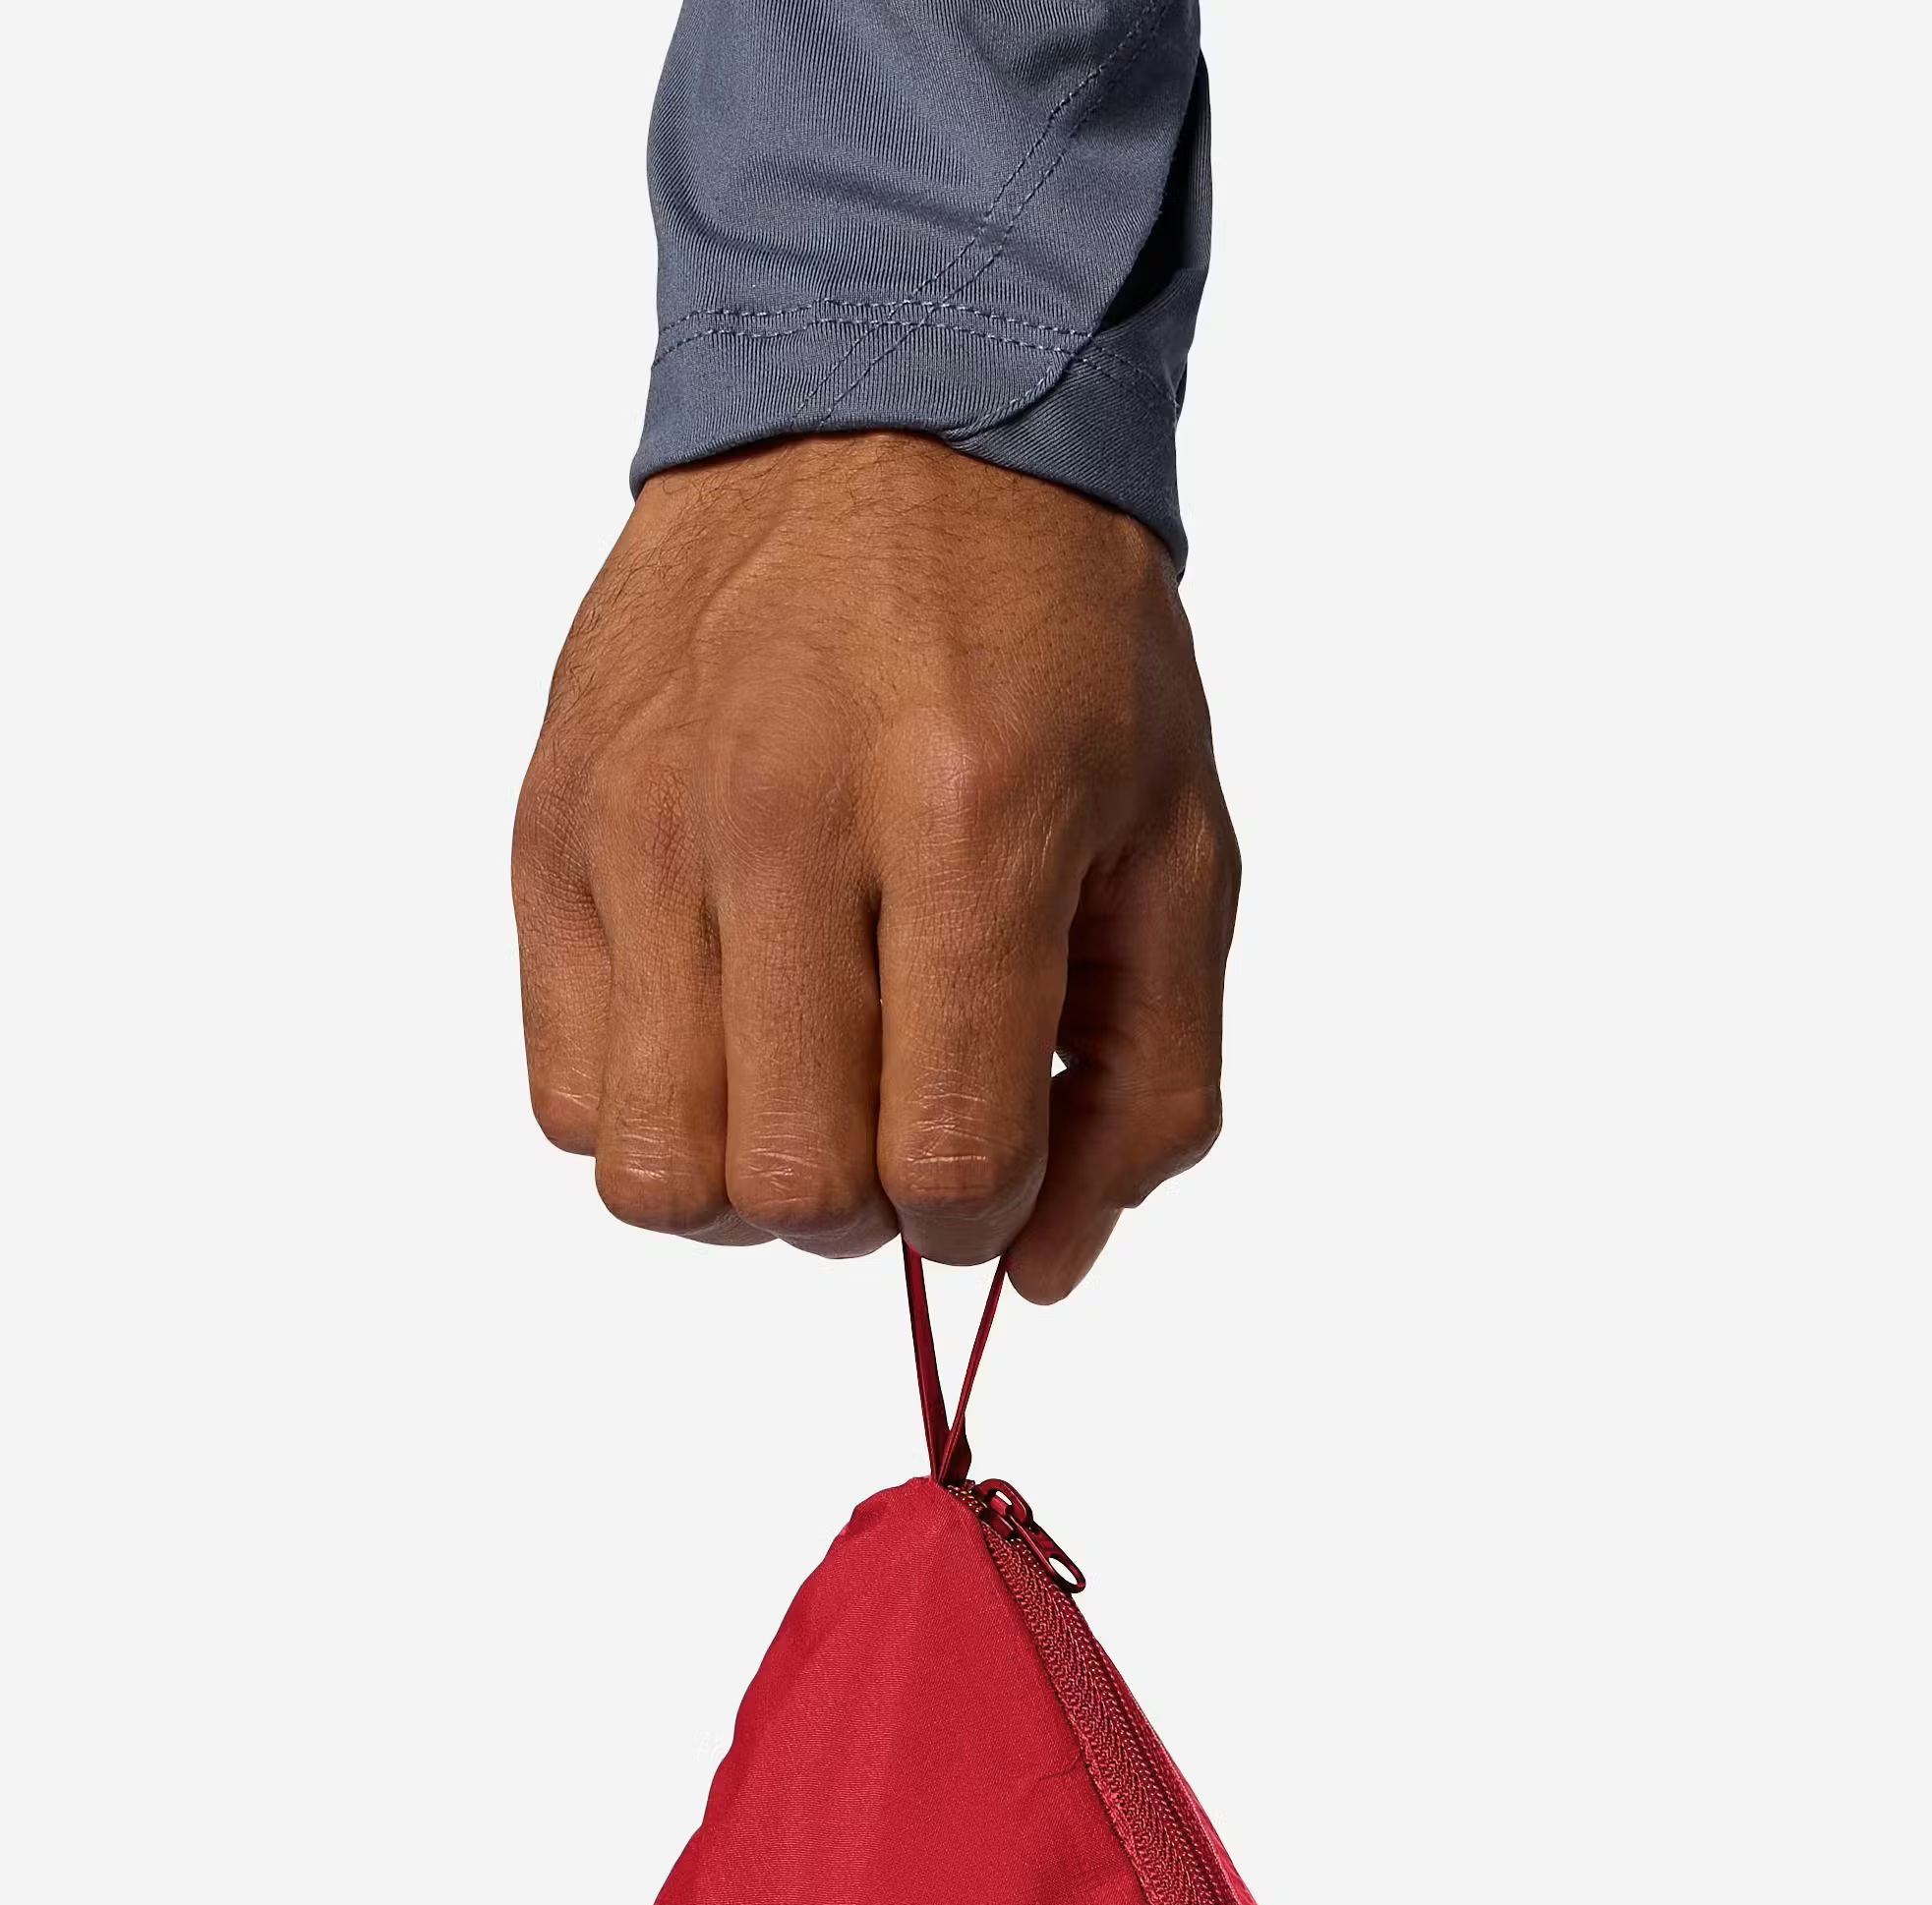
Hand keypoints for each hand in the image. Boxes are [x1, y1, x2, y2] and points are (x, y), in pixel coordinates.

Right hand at [512, 434, 1236, 1295]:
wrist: (890, 409)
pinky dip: (653, 1108)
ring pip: (660, 1171)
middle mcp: (785, 824)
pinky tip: (729, 1021)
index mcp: (970, 828)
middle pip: (792, 1191)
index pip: (946, 1160)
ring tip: (811, 1082)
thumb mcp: (1178, 853)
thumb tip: (1041, 1271)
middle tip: (906, 1113)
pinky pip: (569, 1095)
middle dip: (872, 1211)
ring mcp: (647, 827)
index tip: (1004, 1156)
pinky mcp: (554, 827)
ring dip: (751, 1178)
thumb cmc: (1055, 647)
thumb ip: (1147, 1089)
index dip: (985, 1219)